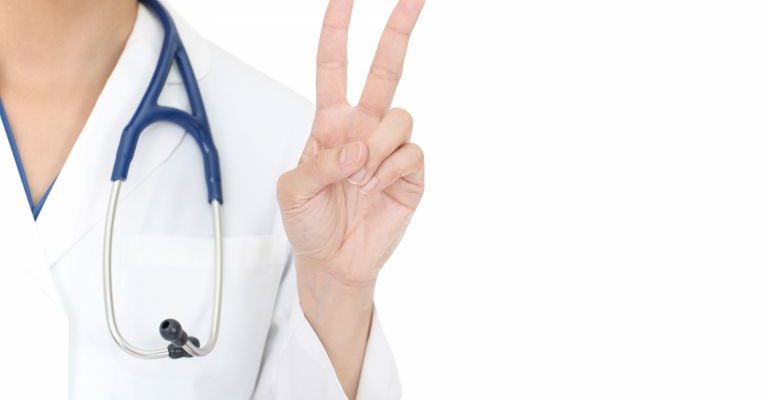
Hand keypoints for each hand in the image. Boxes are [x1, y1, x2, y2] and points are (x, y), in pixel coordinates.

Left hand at [276, 0, 424, 395]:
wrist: (334, 262)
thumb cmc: (310, 223)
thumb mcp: (292, 192)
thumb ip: (319, 164)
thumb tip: (358, 150)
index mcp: (331, 122)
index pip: (334, 66)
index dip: (337, 31)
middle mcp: (364, 128)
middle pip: (385, 69)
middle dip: (398, 31)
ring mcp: (390, 149)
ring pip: (400, 116)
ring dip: (377, 148)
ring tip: (360, 180)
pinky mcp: (411, 173)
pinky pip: (411, 153)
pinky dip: (390, 171)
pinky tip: (377, 190)